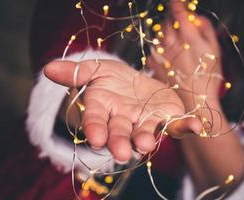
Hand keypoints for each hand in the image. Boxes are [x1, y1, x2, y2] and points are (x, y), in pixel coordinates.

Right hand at [44, 59, 200, 162]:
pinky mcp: (165, 117)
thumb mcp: (93, 70)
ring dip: (146, 139)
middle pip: (119, 134)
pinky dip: (186, 126)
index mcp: (103, 110)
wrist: (131, 84)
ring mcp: (145, 121)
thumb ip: (75, 72)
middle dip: (119, 142)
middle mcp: (122, 121)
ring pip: (145, 133)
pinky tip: (196, 126)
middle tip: (120, 152)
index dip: (94, 129)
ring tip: (147, 144)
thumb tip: (48, 69)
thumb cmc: (109, 80)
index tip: (95, 137)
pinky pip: (176, 124)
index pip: (95, 121)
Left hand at [147, 0, 221, 99]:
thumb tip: (195, 17)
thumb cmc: (208, 77)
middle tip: (181, 30)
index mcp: (187, 37)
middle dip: (172, 21)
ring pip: (158, 34)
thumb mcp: (215, 50)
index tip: (176, 1)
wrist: (194, 100)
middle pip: (166, 22)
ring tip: (177, 49)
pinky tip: (170, 58)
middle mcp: (171, 43)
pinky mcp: (153, 63)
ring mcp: (160, 53)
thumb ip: (205, 29)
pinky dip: (160, 49)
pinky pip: (153, 48)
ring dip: (166, 35)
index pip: (177, 11)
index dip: (176, 3)